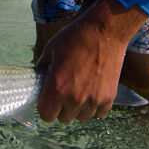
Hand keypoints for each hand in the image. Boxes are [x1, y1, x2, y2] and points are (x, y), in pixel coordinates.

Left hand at [33, 0, 148, 122]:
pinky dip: (95, 106)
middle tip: (65, 91)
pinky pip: (99, 113)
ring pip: (81, 117)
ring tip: (80, 89)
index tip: (49, 99)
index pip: (46, 115)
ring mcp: (93, 100)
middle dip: (61, 107)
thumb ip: (42, 67)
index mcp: (57, 88)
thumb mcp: (51, 49)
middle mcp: (74, 98)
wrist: (105, 30)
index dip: (46, 107)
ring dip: (79, 108)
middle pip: (64, 118)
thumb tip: (38, 76)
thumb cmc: (76, 37)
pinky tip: (92, 91)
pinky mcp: (109, 97)